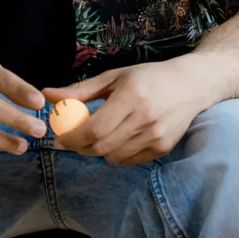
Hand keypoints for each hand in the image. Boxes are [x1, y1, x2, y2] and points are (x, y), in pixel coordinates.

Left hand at [43, 59, 208, 165]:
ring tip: (97, 137)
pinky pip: (130, 161)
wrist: (191, 85)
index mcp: (131, 96)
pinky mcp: (163, 148)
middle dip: (80, 148)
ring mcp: (156, 136)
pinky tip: (118, 139)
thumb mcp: (115, 76)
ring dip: (98, 151)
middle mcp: (145, 118)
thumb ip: (81, 90)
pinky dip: (117, 154)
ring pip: (114, 157)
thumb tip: (47, 95)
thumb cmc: (149, 77)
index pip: (95, 128)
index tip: (59, 138)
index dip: (73, 138)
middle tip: (71, 141)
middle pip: (102, 147)